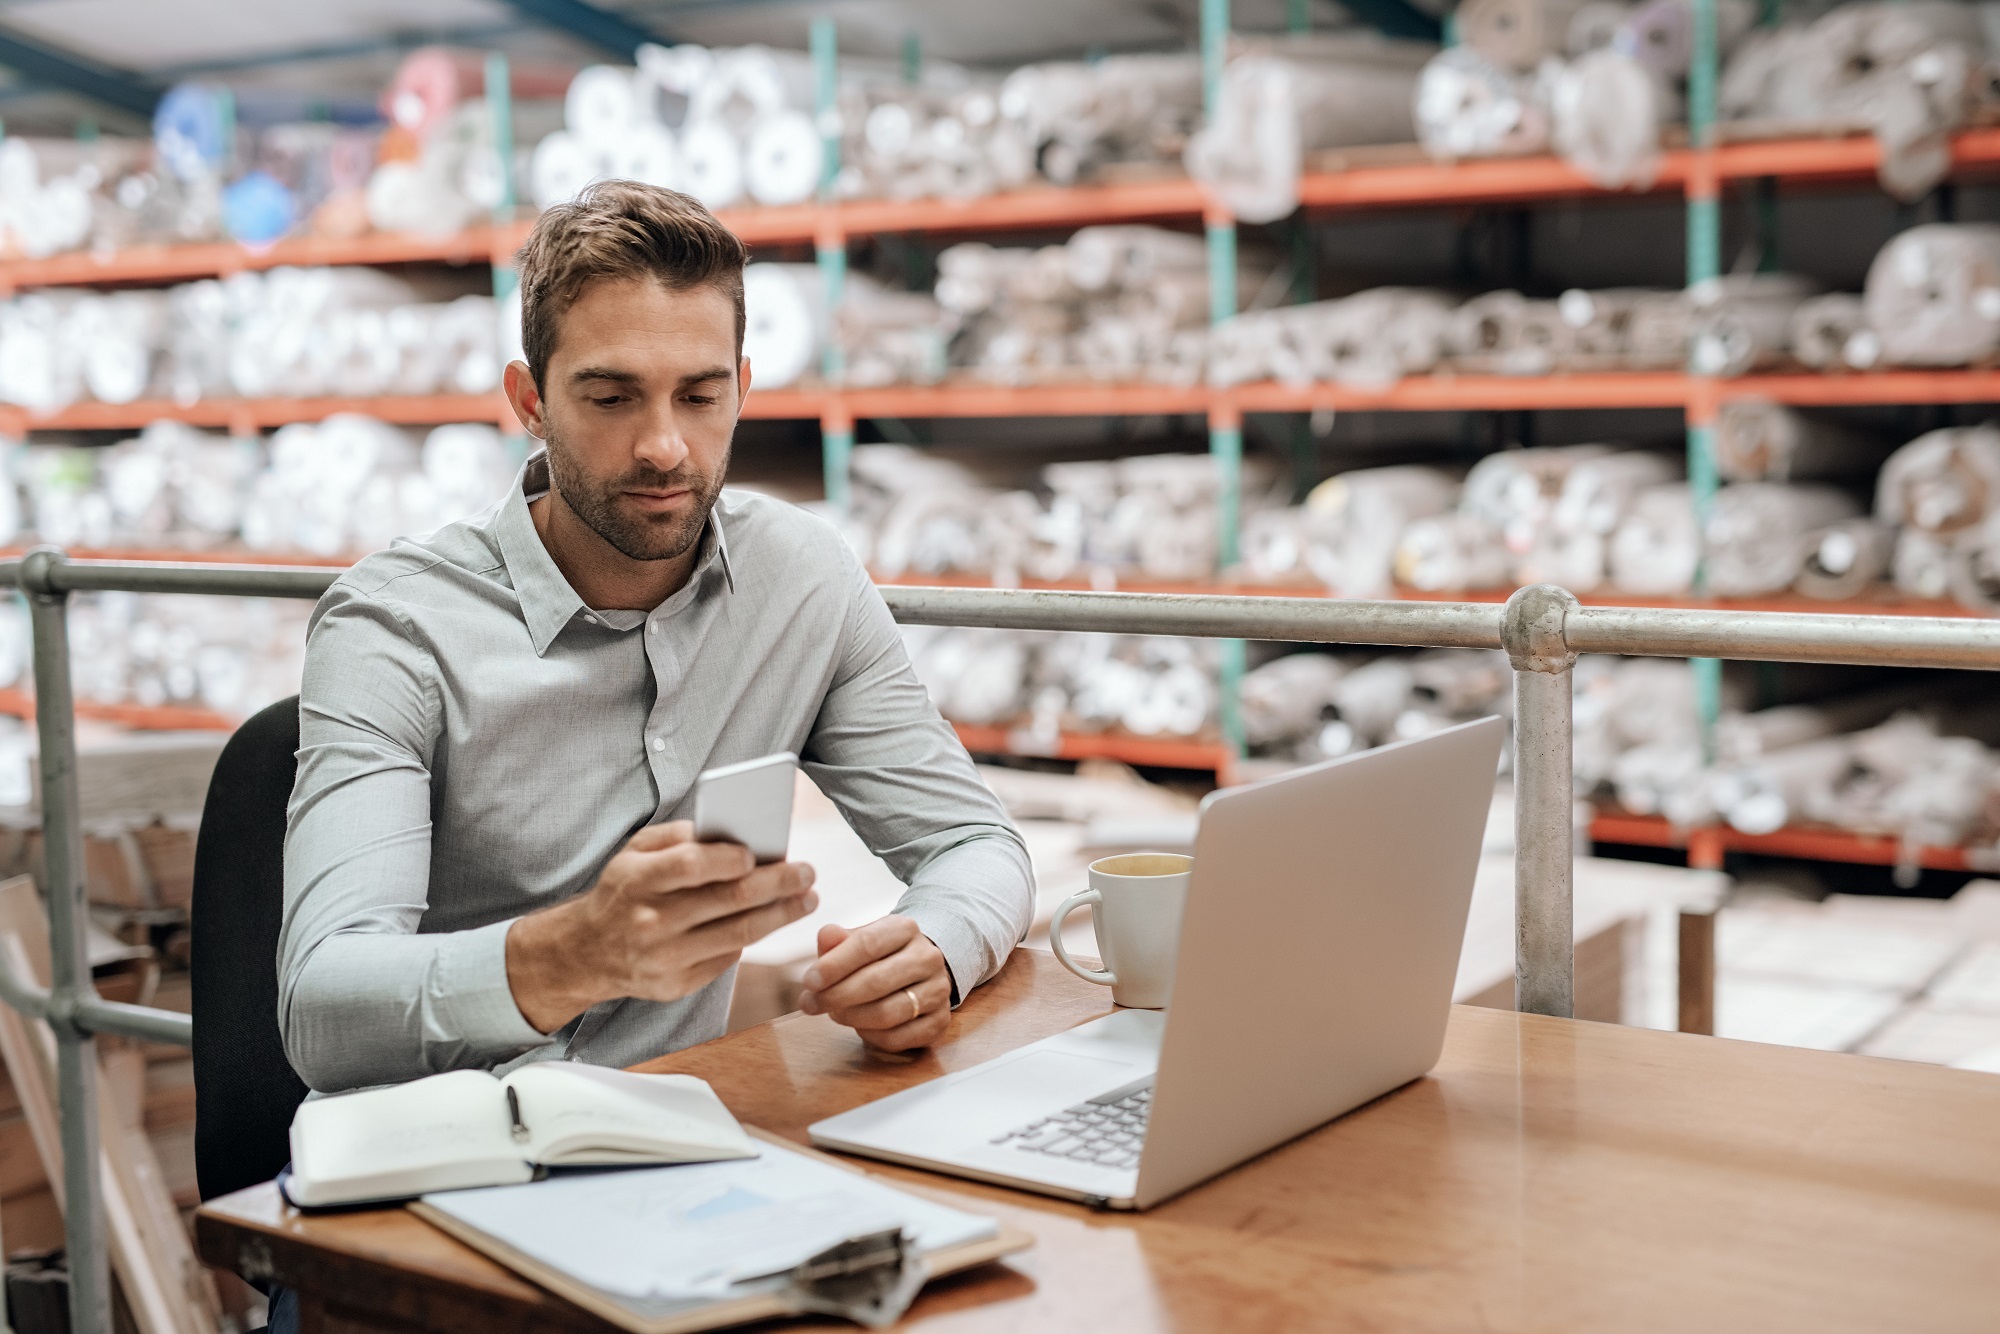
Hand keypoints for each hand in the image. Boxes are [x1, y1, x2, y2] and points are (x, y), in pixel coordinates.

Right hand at [506, 821, 816, 1033]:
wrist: (586, 952)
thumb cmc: (623, 890)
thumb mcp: (634, 852)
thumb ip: (678, 836)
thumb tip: (733, 832)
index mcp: (636, 881)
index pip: (691, 867)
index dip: (731, 858)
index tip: (760, 851)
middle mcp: (649, 922)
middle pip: (728, 901)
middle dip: (778, 884)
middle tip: (808, 872)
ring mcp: (663, 959)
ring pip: (739, 934)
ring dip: (781, 914)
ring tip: (807, 898)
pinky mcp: (675, 985)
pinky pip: (727, 958)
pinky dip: (753, 937)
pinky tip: (772, 920)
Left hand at [797, 916, 950, 1051]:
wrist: (920, 968)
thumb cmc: (880, 955)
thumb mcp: (859, 938)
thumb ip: (838, 940)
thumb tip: (826, 937)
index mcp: (906, 929)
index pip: (868, 944)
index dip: (834, 965)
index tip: (809, 981)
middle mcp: (928, 958)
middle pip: (876, 982)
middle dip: (836, 996)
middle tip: (810, 1004)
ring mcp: (938, 991)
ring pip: (887, 1013)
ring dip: (851, 1017)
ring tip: (833, 1013)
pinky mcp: (939, 1021)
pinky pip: (898, 1038)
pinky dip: (871, 1037)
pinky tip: (859, 1027)